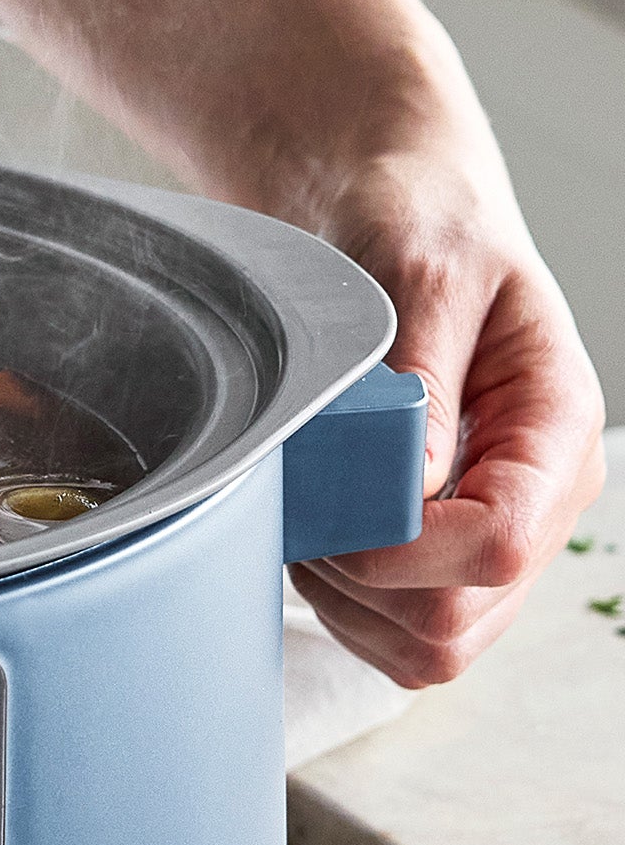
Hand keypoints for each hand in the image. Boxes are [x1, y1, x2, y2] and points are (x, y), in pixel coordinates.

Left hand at [0, 0, 605, 684]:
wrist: (373, 202)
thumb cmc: (412, 217)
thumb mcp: (420, 271)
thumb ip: (415, 379)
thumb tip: (406, 489)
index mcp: (552, 431)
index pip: (504, 548)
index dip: (412, 546)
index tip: (344, 492)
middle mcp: (521, 498)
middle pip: (456, 626)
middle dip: (366, 578)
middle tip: (308, 496)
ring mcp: (464, 533)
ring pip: (409, 642)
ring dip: (334, 590)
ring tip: (299, 494)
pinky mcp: (407, 546)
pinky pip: (367, 624)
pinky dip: (317, 588)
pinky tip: (292, 513)